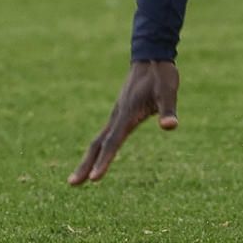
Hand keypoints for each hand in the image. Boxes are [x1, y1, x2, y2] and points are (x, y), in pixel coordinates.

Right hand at [68, 59, 178, 184]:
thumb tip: (169, 126)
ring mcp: (116, 115)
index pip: (113, 142)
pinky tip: (97, 156)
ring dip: (88, 158)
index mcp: (127, 114)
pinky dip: (97, 149)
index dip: (104, 161)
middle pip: (97, 144)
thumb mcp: (169, 92)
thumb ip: (168, 110)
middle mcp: (117, 117)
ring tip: (78, 178)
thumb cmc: (161, 76)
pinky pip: (105, 135)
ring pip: (98, 140)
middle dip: (85, 164)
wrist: (151, 58)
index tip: (94, 179)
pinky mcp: (119, 114)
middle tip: (72, 183)